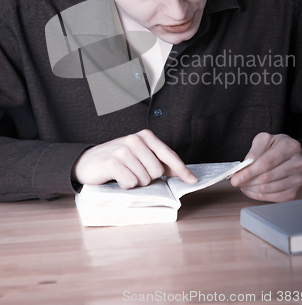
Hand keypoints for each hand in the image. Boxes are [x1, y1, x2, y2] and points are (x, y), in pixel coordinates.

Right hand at [72, 129, 197, 188]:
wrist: (87, 161)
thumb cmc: (118, 160)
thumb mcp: (139, 156)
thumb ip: (158, 161)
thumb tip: (181, 173)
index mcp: (146, 136)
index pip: (169, 155)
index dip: (182, 170)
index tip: (193, 181)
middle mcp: (135, 139)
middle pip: (157, 171)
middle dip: (147, 178)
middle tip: (133, 172)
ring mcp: (123, 149)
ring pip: (144, 179)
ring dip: (134, 182)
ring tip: (124, 174)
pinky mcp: (112, 162)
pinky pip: (130, 182)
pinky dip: (125, 185)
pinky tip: (117, 178)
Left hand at [230, 132, 301, 201]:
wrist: (294, 157)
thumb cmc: (278, 148)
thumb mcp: (265, 141)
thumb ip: (254, 151)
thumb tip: (244, 166)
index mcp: (290, 147)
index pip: (266, 162)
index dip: (249, 172)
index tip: (236, 178)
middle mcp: (298, 163)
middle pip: (267, 177)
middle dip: (248, 181)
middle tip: (236, 181)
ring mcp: (299, 180)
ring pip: (269, 189)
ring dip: (252, 189)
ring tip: (244, 184)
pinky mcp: (297, 193)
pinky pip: (274, 198)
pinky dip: (259, 196)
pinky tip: (252, 190)